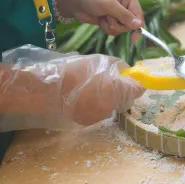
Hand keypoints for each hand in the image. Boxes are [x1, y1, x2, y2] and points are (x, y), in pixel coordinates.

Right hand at [0, 49, 145, 131]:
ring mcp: (98, 117)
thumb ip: (115, 66)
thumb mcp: (97, 61)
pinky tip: (83, 94)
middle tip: (110, 78)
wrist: (47, 89)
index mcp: (116, 90)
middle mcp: (111, 107)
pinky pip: (98, 111)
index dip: (137, 82)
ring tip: (93, 85)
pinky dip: (96, 103)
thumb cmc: (73, 70)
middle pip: (125, 99)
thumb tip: (124, 71)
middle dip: (122, 89)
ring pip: (112, 106)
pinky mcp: (86, 122)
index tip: (134, 77)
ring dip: (109, 96)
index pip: (137, 89)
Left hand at [56, 0, 142, 34]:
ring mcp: (117, 13)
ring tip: (103, 17)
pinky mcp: (110, 19)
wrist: (73, 2)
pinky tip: (100, 20)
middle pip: (131, 23)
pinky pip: (114, 30)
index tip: (134, 38)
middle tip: (109, 18)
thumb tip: (139, 25)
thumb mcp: (109, 5)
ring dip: (111, 26)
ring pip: (122, 28)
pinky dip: (107, 27)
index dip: (137, 26)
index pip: (138, 14)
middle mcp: (125, 4)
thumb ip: (124, 15)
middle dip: (119, 24)